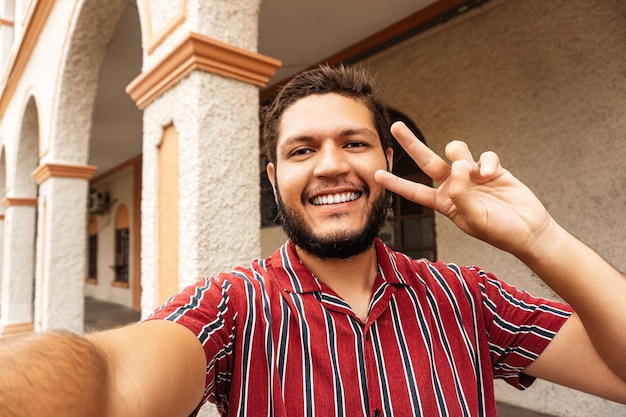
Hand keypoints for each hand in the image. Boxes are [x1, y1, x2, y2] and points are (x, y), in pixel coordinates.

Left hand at [375, 121, 553, 255]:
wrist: (528, 230)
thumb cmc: (499, 230)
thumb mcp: (473, 218)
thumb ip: (461, 193)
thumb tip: (456, 166)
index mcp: (444, 202)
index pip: (414, 191)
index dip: (396, 183)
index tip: (376, 175)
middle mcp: (454, 186)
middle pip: (427, 161)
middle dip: (411, 144)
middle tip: (397, 127)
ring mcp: (471, 176)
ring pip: (455, 151)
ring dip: (461, 156)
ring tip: (475, 173)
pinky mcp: (491, 168)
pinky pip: (483, 156)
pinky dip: (486, 163)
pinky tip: (491, 175)